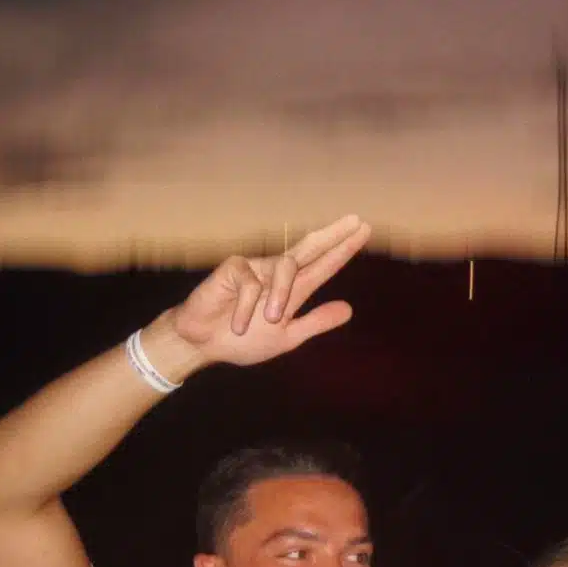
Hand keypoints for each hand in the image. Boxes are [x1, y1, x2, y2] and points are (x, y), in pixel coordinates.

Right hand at [165, 215, 370, 369]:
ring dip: (280, 296)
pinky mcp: (233, 269)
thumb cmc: (242, 338)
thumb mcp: (287, 336)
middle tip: (357, 221)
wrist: (204, 345)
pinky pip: (250, 284)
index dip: (343, 249)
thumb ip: (316, 322)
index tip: (363, 231)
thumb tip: (349, 309)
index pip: (322, 266)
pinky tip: (238, 324)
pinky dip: (246, 309)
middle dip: (334, 235)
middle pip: (309, 248)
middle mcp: (277, 274)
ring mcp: (256, 268)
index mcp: (292, 289)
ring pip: (285, 268)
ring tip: (272, 320)